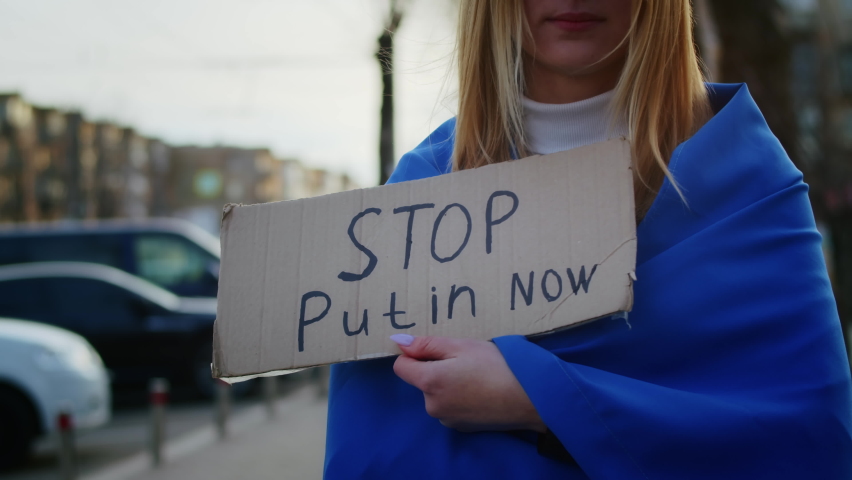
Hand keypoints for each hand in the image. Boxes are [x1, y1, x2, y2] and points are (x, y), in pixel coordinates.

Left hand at [391, 334, 545, 432]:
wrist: (531, 400)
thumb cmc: (498, 367)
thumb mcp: (462, 346)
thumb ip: (427, 344)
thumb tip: (399, 342)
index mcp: (430, 382)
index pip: (401, 367)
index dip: (414, 354)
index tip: (436, 349)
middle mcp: (432, 405)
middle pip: (421, 380)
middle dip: (437, 368)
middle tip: (466, 361)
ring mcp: (447, 419)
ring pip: (437, 393)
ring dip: (449, 383)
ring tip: (477, 376)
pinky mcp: (461, 427)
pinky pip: (450, 406)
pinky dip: (459, 397)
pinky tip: (481, 391)